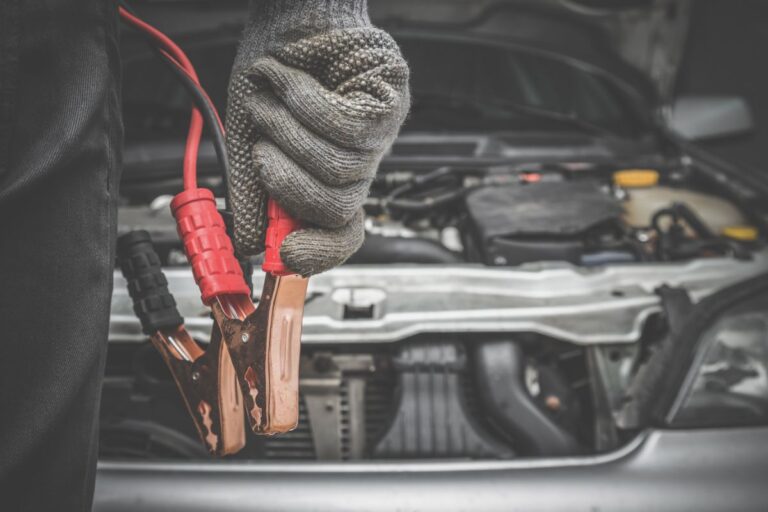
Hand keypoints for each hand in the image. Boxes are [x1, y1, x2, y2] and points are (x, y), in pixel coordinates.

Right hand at [225, 3, 409, 276]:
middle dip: (288, 184)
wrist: (285, 16)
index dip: (318, 252)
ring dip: (289, 134)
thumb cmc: (271, 74)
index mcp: (328, 179)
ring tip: (269, 101)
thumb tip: (249, 245)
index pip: (341, 233)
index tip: (285, 254)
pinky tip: (290, 81)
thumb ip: (253, 193)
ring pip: (341, 169)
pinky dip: (307, 104)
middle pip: (338, 208)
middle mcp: (359, 164)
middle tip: (262, 150)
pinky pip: (350, 128)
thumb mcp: (249, 140)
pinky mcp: (388, 102)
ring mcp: (380, 136)